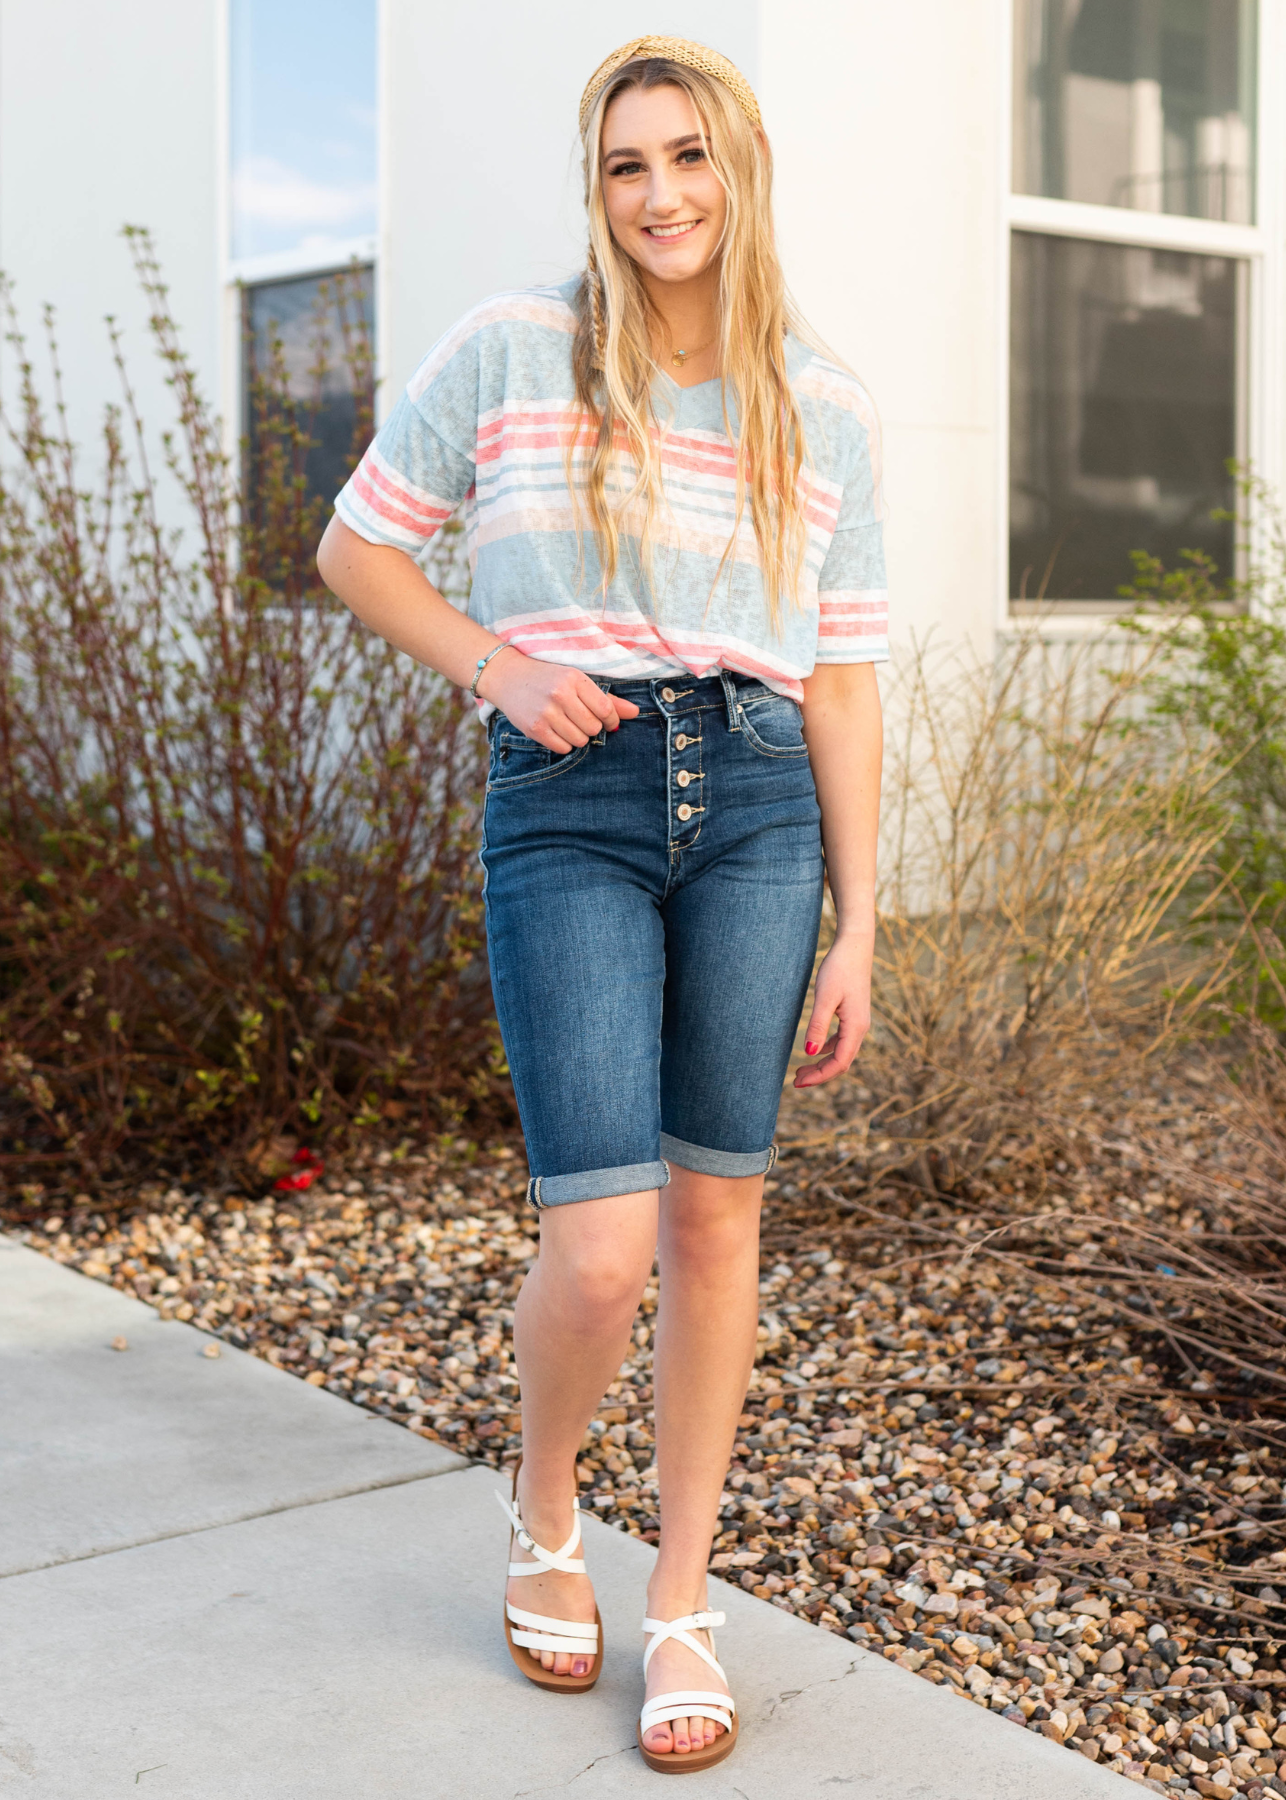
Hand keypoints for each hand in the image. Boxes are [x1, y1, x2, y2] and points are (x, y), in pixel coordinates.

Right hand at [478, 651, 638, 750]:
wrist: (509, 677)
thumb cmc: (548, 679)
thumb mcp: (577, 680)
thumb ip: (607, 698)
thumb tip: (635, 713)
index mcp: (574, 679)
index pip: (605, 709)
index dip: (612, 720)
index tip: (608, 721)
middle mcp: (560, 695)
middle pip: (594, 728)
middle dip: (592, 728)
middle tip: (581, 719)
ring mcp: (546, 712)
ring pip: (580, 740)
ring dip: (578, 737)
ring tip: (568, 724)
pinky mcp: (535, 728)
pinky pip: (563, 748)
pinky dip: (564, 743)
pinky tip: (557, 730)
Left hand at [793, 929, 872, 1087]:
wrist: (855, 947)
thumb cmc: (839, 968)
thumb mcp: (824, 997)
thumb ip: (817, 1025)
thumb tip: (809, 1052)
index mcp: (856, 1027)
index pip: (839, 1063)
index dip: (820, 1076)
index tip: (798, 1082)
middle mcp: (861, 1028)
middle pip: (842, 1062)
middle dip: (820, 1074)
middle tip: (795, 1080)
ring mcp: (858, 1022)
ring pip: (842, 1052)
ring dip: (823, 1063)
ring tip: (801, 1069)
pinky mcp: (853, 1015)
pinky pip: (842, 1041)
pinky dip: (827, 1050)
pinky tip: (814, 1048)